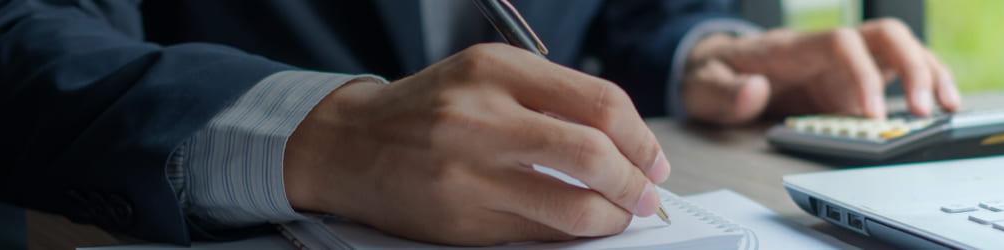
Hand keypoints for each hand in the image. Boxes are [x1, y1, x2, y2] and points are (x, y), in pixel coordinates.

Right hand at [282, 44, 671, 245]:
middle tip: (648, 194)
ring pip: (571, 205)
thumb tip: (628, 145)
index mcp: (496, 70)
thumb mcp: (486, 78)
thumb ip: (551, 98)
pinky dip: (571, 232)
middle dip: (636, 180)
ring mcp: (469, 171)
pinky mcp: (461, 217)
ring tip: (621, 214)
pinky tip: (580, 225)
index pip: (598, 102)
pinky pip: (537, 233)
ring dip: (612, 216)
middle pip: (592, 152)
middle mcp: (481, 116)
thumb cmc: (431, 109)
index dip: (641, 138)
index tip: (655, 159)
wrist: (349, 144)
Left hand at [682, 18, 961, 124]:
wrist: (719, 66)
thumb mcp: (704, 85)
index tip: (871, 114)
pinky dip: (926, 86)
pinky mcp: (857, 80)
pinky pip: (900, 74)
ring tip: (948, 110)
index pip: (842, 44)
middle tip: (925, 111)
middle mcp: (831, 47)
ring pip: (902, 50)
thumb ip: (725, 92)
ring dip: (931, 74)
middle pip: (885, 37)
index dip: (863, 74)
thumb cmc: (716, 73)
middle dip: (912, 69)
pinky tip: (940, 111)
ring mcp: (848, 62)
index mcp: (797, 47)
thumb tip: (755, 91)